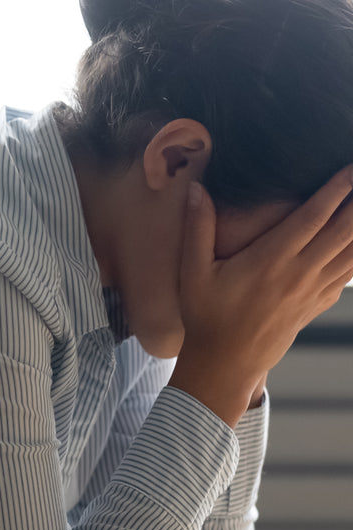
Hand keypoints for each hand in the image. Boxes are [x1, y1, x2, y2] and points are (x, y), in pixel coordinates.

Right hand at [170, 168, 352, 425]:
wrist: (226, 363)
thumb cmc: (206, 317)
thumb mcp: (192, 274)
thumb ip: (197, 229)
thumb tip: (196, 190)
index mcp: (271, 260)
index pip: (313, 216)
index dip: (337, 188)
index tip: (350, 166)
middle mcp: (299, 272)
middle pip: (344, 229)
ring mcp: (313, 289)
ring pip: (352, 250)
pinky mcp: (318, 302)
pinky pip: (349, 272)